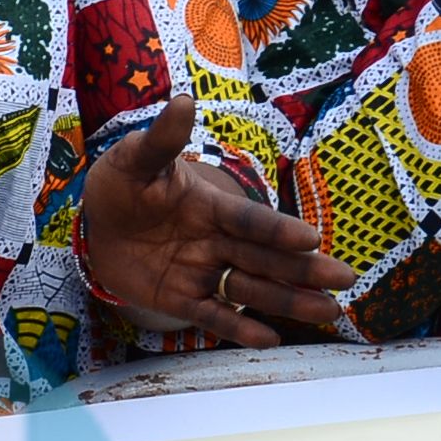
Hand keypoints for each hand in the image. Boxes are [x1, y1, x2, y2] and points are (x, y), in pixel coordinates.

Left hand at [82, 97, 355, 344]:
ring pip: (250, 288)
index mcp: (211, 206)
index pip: (249, 220)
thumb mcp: (136, 160)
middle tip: (346, 279)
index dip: (277, 229)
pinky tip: (269, 340)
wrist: (93, 222)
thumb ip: (162, 141)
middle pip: (265, 258)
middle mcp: (215, 240)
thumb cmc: (122, 184)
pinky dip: (238, 327)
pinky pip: (213, 315)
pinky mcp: (181, 298)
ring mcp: (201, 271)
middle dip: (304, 269)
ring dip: (288, 300)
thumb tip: (183, 100)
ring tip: (328, 311)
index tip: (310, 238)